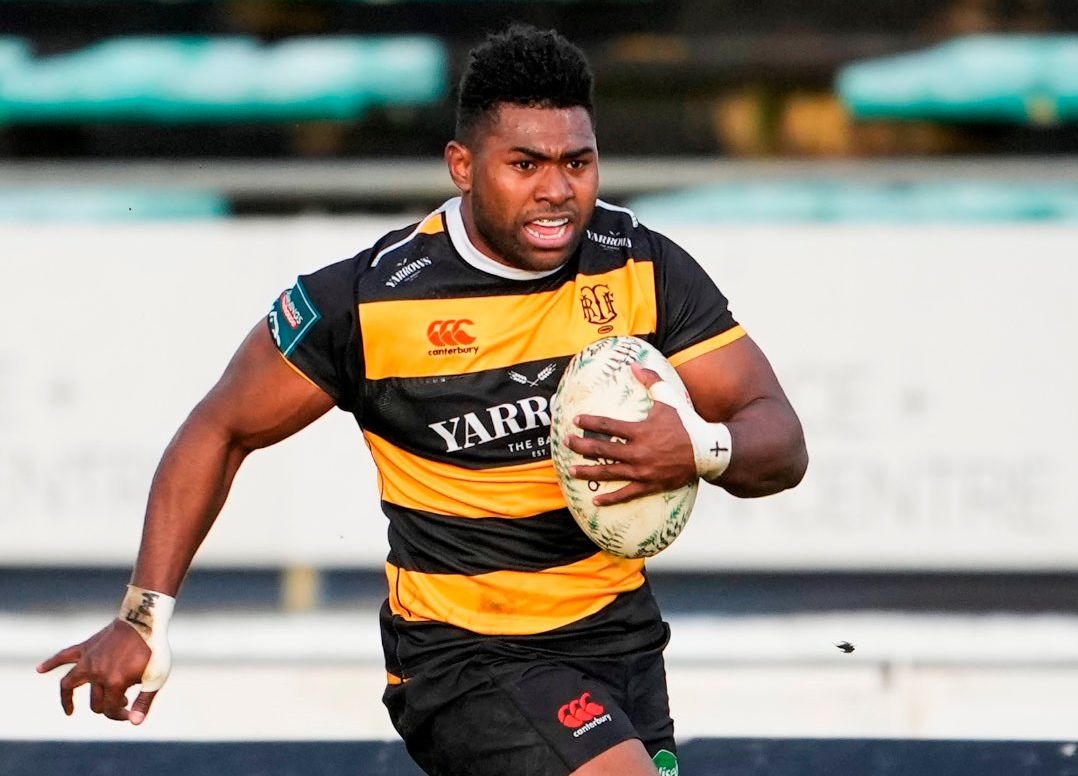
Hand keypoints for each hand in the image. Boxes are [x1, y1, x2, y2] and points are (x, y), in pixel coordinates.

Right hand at [37, 619, 157, 723]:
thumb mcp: (156, 677)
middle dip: (108, 707)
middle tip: (123, 702)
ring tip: (70, 710)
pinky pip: (64, 655)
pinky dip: (51, 663)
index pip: (110, 709)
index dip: (121, 715)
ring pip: (69, 684)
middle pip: (95, 701)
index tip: (132, 713)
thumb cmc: (155, 649)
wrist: (147, 620)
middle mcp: (96, 673)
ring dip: (68, 698)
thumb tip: (135, 723)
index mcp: (114, 682)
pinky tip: (40, 669)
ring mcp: (89, 660)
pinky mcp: (87, 647)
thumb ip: (144, 702)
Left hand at [565, 363, 696, 505]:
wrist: (708, 451)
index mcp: (641, 431)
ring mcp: (643, 471)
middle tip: (566, 443)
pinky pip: (626, 493)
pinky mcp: (650, 485)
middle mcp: (639, 452)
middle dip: (581, 446)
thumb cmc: (687, 424)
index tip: (576, 421)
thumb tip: (634, 365)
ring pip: (609, 473)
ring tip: (571, 470)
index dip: (590, 423)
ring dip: (588, 471)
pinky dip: (610, 499)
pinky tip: (595, 501)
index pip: (608, 426)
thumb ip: (651, 380)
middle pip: (603, 450)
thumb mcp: (669, 399)